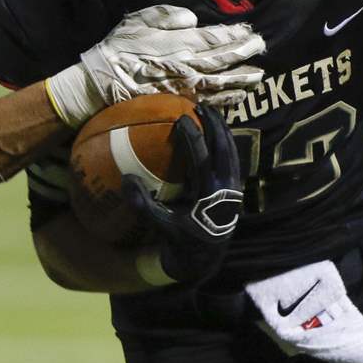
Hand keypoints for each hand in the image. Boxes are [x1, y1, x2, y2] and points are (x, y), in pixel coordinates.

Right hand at [46, 5, 265, 127]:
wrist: (101, 82)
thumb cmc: (119, 47)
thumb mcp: (138, 20)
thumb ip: (167, 15)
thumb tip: (193, 18)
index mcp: (179, 43)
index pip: (216, 38)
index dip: (236, 35)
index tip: (251, 30)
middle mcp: (187, 66)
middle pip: (225, 60)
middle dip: (246, 53)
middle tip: (262, 47)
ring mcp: (185, 88)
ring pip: (222, 83)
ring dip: (242, 79)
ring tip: (259, 75)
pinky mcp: (179, 104)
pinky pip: (209, 103)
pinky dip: (226, 100)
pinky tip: (238, 97)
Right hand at [125, 105, 242, 283]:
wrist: (205, 256)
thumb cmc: (180, 238)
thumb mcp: (160, 223)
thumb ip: (142, 203)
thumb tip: (127, 178)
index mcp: (208, 195)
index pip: (201, 158)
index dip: (192, 136)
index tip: (181, 118)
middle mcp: (225, 188)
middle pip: (224, 148)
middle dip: (214, 125)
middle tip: (201, 106)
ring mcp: (233, 187)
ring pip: (233, 151)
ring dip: (223, 130)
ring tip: (212, 113)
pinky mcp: (235, 188)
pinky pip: (234, 159)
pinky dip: (227, 142)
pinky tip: (219, 133)